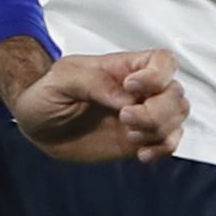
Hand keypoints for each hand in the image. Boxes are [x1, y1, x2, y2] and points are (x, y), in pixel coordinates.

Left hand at [11, 49, 188, 164]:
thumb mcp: (60, 80)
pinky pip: (169, 142)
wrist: (37, 127)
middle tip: (125, 118)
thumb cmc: (45, 95)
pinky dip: (162, 149)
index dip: (157, 75)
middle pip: (175, 93)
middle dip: (157, 110)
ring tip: (129, 135)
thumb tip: (127, 97)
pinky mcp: (139, 139)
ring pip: (177, 117)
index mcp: (121, 68)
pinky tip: (140, 154)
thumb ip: (92, 81)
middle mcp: (138, 91)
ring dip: (159, 129)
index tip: (131, 88)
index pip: (162, 61)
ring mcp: (141, 115)